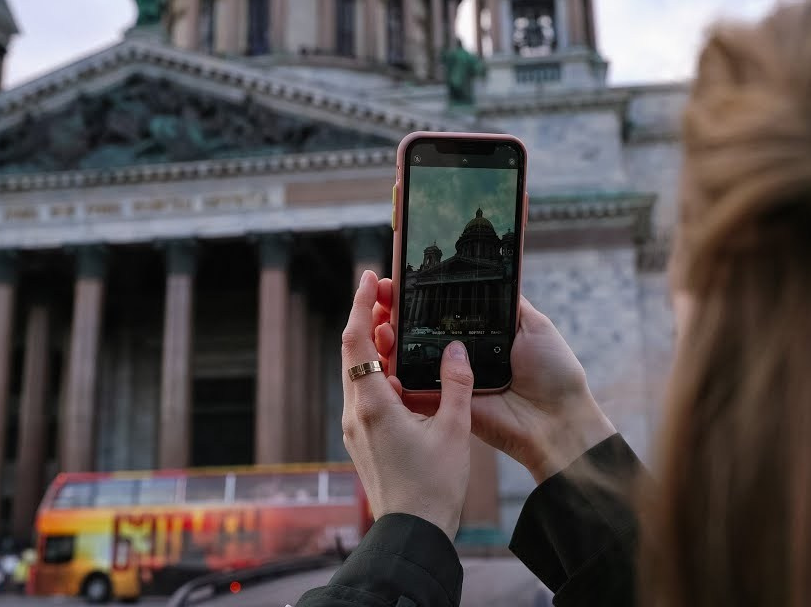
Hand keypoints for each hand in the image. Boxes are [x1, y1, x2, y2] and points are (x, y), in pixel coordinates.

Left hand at [341, 271, 473, 537]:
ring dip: (375, 347)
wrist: (412, 532)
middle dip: (369, 320)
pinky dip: (379, 372)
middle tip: (389, 296)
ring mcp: (356, 427)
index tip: (370, 278)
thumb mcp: (455, 430)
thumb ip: (457, 384)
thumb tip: (456, 348)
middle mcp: (356, 412)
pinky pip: (365, 393)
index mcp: (374, 405)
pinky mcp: (363, 439)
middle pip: (353, 353)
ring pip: (358, 373)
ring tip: (398, 327)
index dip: (361, 305)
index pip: (357, 341)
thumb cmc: (433, 487)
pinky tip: (401, 370)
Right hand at [374, 284, 614, 483]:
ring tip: (378, 318)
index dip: (423, 296)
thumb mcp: (535, 325)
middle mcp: (463, 356)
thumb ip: (508, 301)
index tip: (400, 278)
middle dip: (398, 313)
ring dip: (390, 339)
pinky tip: (382, 351)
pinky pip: (414, 388)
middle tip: (381, 294)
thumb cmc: (553, 372)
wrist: (556, 419)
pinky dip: (396, 373)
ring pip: (411, 357)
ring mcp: (451, 380)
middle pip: (422, 332)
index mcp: (483, 335)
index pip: (445, 311)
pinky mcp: (445, 403)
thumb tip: (490, 270)